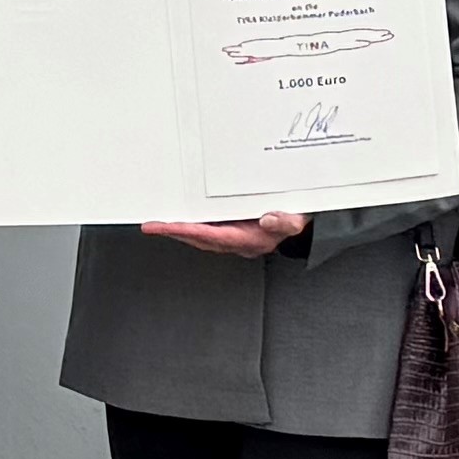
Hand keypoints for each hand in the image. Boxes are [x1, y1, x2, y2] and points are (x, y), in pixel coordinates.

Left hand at [137, 212, 307, 260]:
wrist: (308, 229)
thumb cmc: (300, 223)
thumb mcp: (298, 221)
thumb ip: (286, 222)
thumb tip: (268, 220)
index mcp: (248, 239)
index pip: (210, 235)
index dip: (185, 230)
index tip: (164, 226)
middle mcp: (238, 241)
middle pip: (199, 238)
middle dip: (174, 232)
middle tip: (151, 226)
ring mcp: (236, 237)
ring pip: (201, 236)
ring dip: (180, 230)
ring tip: (159, 224)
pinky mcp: (236, 230)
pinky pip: (209, 229)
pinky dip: (194, 224)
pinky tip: (184, 218)